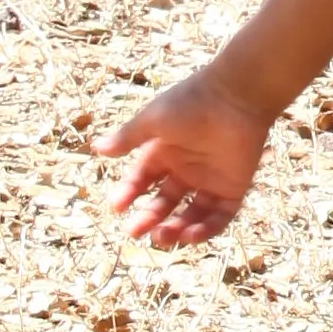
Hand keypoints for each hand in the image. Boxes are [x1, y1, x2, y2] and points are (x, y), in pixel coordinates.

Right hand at [101, 69, 270, 251]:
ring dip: (175, 229)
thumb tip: (97, 148)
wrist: (235, 95)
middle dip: (149, 218)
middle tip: (134, 231)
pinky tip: (189, 235)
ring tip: (161, 236)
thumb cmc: (191, 103)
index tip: (116, 208)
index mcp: (164, 152)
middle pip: (164, 203)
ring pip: (190, 215)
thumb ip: (128, 138)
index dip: (128, 194)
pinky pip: (219, 217)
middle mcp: (185, 170)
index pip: (141, 181)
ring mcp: (210, 181)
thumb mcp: (153, 120)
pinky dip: (205, 230)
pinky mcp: (234, 189)